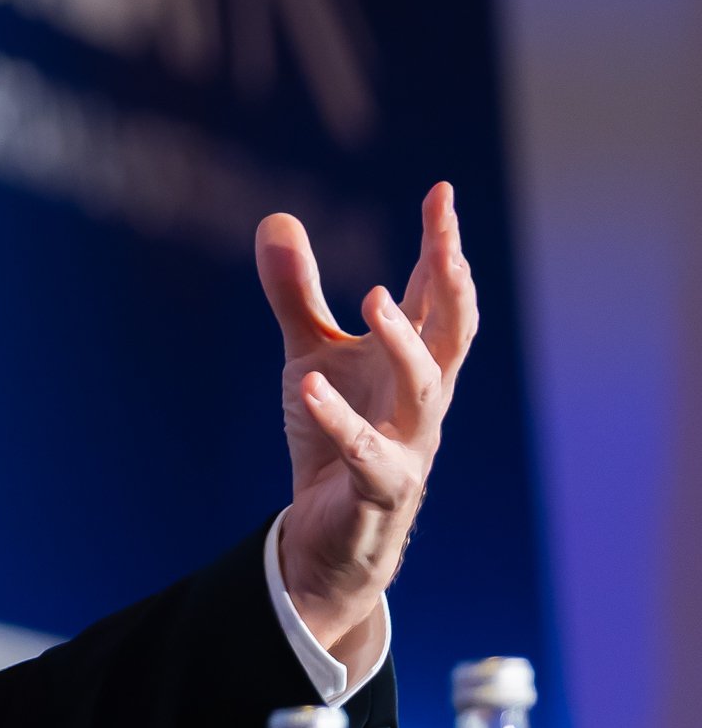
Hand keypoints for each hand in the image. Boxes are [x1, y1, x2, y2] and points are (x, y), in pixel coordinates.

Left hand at [259, 182, 477, 671]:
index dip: (442, 245)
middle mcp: (421, 399)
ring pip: (425, 390)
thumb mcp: (309, 356)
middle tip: (442, 235)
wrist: (326, 536)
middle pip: (452, 333)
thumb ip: (297, 294)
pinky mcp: (380, 488)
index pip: (436, 295)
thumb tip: (276, 218)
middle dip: (452, 282)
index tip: (441, 191)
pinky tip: (309, 387)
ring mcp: (409, 444)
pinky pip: (367, 453)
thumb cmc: (332, 438)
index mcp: (410, 362)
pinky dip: (340, 420)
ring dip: (404, 343)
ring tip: (374, 296)